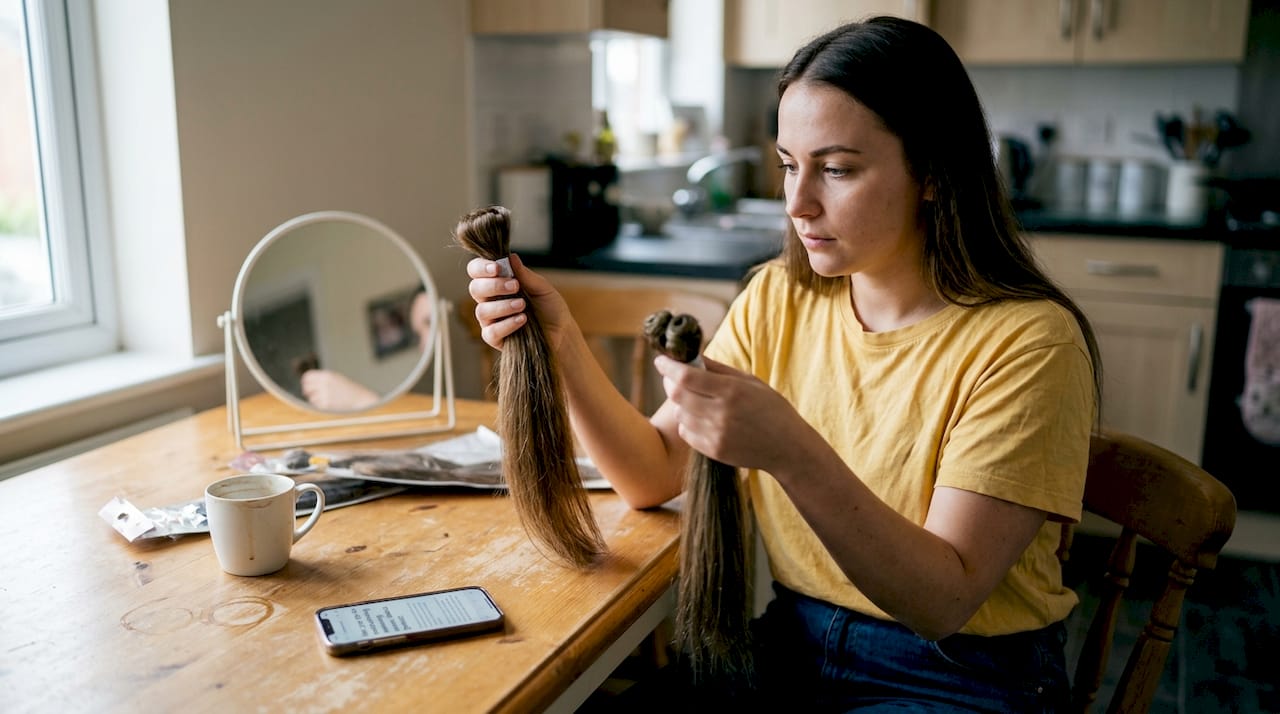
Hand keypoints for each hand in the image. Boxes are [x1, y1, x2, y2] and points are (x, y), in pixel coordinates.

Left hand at [300, 369, 378, 410]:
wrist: (360, 399)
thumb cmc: (348, 389)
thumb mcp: (335, 378)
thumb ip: (321, 378)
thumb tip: (305, 383)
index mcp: (327, 375)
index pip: (307, 376)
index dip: (305, 382)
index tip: (306, 386)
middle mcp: (324, 383)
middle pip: (306, 387)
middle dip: (308, 391)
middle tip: (314, 394)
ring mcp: (324, 394)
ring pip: (310, 397)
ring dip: (315, 399)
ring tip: (327, 399)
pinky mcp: (325, 404)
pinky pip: (316, 405)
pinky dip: (320, 405)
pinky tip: (329, 404)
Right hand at [465, 253, 572, 349]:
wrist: (562, 334)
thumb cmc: (550, 309)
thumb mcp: (541, 288)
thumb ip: (525, 275)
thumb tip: (511, 256)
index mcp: (497, 283)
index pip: (477, 271)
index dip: (481, 267)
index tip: (497, 268)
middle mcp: (490, 300)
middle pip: (475, 289)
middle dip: (493, 285)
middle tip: (515, 286)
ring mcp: (490, 320)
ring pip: (482, 311)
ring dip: (503, 306)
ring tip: (522, 305)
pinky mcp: (494, 339)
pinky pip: (491, 332)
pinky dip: (507, 324)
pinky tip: (522, 319)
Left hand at [654, 354, 810, 472]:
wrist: (787, 447)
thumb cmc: (771, 408)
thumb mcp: (750, 381)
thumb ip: (718, 369)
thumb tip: (691, 356)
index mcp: (731, 391)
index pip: (686, 377)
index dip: (668, 367)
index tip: (661, 360)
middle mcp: (721, 413)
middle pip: (677, 395)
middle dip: (669, 382)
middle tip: (672, 377)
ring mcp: (716, 435)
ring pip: (680, 415)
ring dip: (681, 404)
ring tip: (696, 399)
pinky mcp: (713, 451)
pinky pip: (686, 434)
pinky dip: (688, 423)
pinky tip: (702, 419)